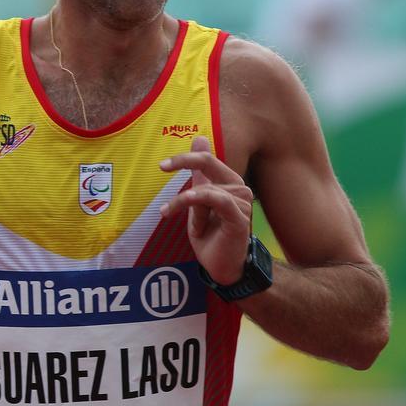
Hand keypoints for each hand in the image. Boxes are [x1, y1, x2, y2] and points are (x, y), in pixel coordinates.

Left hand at [159, 135, 253, 284]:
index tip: (163, 165)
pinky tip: (186, 201)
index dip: (186, 157)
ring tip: (180, 221)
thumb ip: (199, 174)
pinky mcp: (240, 218)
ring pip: (205, 189)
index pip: (208, 160)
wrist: (223, 266)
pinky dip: (198, 200)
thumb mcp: (197, 202)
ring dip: (186, 204)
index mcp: (229, 183)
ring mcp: (242, 203)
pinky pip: (217, 200)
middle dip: (184, 162)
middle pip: (209, 164)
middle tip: (162, 166)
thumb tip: (199, 139)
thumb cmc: (211, 235)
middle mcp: (239, 189)